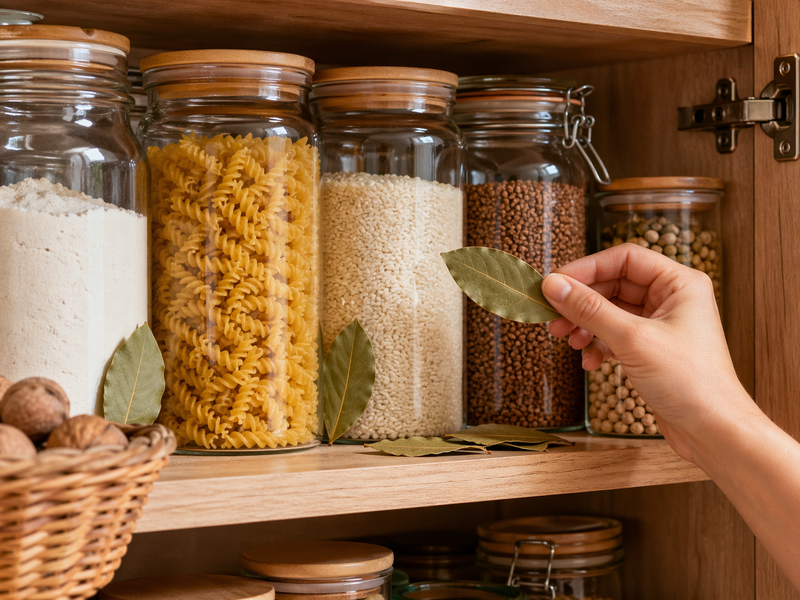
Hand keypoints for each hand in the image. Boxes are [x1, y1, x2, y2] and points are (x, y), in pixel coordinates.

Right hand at [541, 243, 752, 462]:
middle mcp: (672, 299)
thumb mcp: (632, 339)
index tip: (555, 283)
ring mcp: (661, 325)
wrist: (714, 431)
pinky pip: (615, 336)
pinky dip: (598, 346)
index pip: (624, 259)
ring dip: (585, 325)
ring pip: (611, 312)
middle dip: (581, 301)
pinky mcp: (651, 350)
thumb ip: (589, 309)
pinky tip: (590, 362)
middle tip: (553, 316)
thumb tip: (554, 286)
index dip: (586, 268)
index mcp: (679, 283)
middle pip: (613, 285)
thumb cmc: (690, 382)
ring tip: (569, 340)